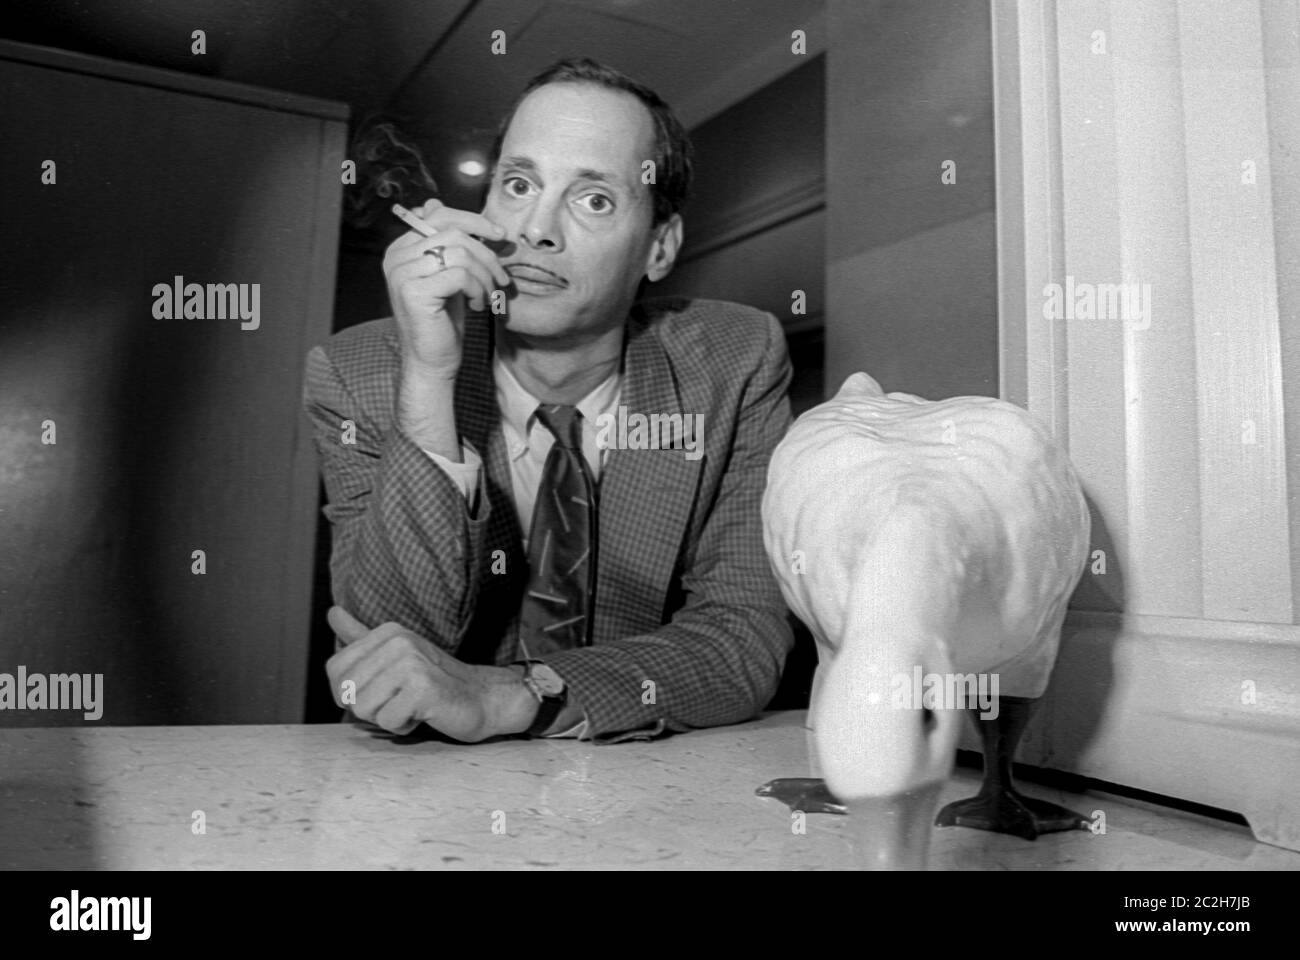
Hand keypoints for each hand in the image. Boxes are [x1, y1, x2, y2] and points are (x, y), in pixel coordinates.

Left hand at [325, 606, 537, 739]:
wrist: (483, 698)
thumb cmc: (435, 683)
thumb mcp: (395, 657)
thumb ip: (361, 636)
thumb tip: (332, 612)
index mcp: (388, 632)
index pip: (335, 670)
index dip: (350, 693)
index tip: (382, 691)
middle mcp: (398, 641)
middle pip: (346, 691)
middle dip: (369, 707)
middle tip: (400, 699)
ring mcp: (412, 663)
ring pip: (363, 708)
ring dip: (386, 718)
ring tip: (412, 705)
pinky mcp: (423, 688)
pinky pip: (387, 721)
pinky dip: (403, 726)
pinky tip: (424, 713)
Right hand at [382, 198, 510, 380]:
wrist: (432, 361)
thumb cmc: (443, 320)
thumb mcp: (449, 275)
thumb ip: (447, 243)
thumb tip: (437, 202)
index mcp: (401, 248)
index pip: (439, 214)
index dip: (474, 220)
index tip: (500, 236)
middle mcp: (396, 257)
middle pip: (452, 230)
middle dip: (486, 253)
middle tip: (502, 278)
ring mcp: (401, 274)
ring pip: (459, 252)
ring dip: (484, 275)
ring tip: (488, 296)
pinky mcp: (413, 291)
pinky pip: (459, 274)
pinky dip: (477, 289)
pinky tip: (476, 306)